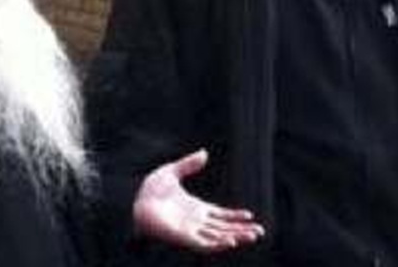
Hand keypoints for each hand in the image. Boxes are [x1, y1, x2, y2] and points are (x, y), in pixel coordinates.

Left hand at [133, 148, 264, 252]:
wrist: (137, 201)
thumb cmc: (150, 190)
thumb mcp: (172, 172)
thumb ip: (189, 164)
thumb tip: (204, 153)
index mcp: (196, 208)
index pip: (221, 215)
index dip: (235, 217)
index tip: (251, 216)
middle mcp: (197, 222)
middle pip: (225, 229)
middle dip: (243, 231)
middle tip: (261, 232)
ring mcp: (191, 231)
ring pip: (219, 238)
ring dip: (236, 237)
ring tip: (253, 236)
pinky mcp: (184, 238)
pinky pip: (204, 244)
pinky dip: (218, 244)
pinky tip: (231, 241)